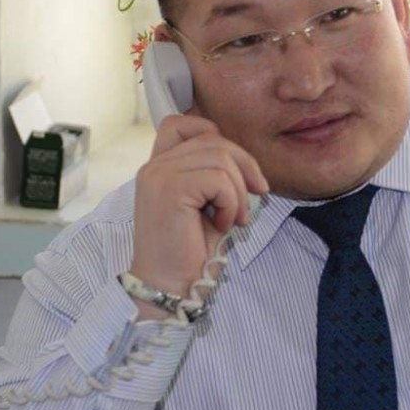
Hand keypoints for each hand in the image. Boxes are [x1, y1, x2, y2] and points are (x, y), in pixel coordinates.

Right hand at [128, 115, 268, 306]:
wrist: (169, 286)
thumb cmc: (189, 251)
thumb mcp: (204, 203)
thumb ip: (212, 174)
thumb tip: (246, 161)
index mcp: (157, 166)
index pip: (181, 123)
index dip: (214, 136)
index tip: (234, 171)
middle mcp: (153, 166)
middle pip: (212, 139)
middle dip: (244, 166)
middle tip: (255, 197)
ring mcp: (158, 175)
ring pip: (220, 157)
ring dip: (239, 190)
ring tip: (234, 218)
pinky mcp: (169, 189)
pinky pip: (218, 179)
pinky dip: (231, 202)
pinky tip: (223, 225)